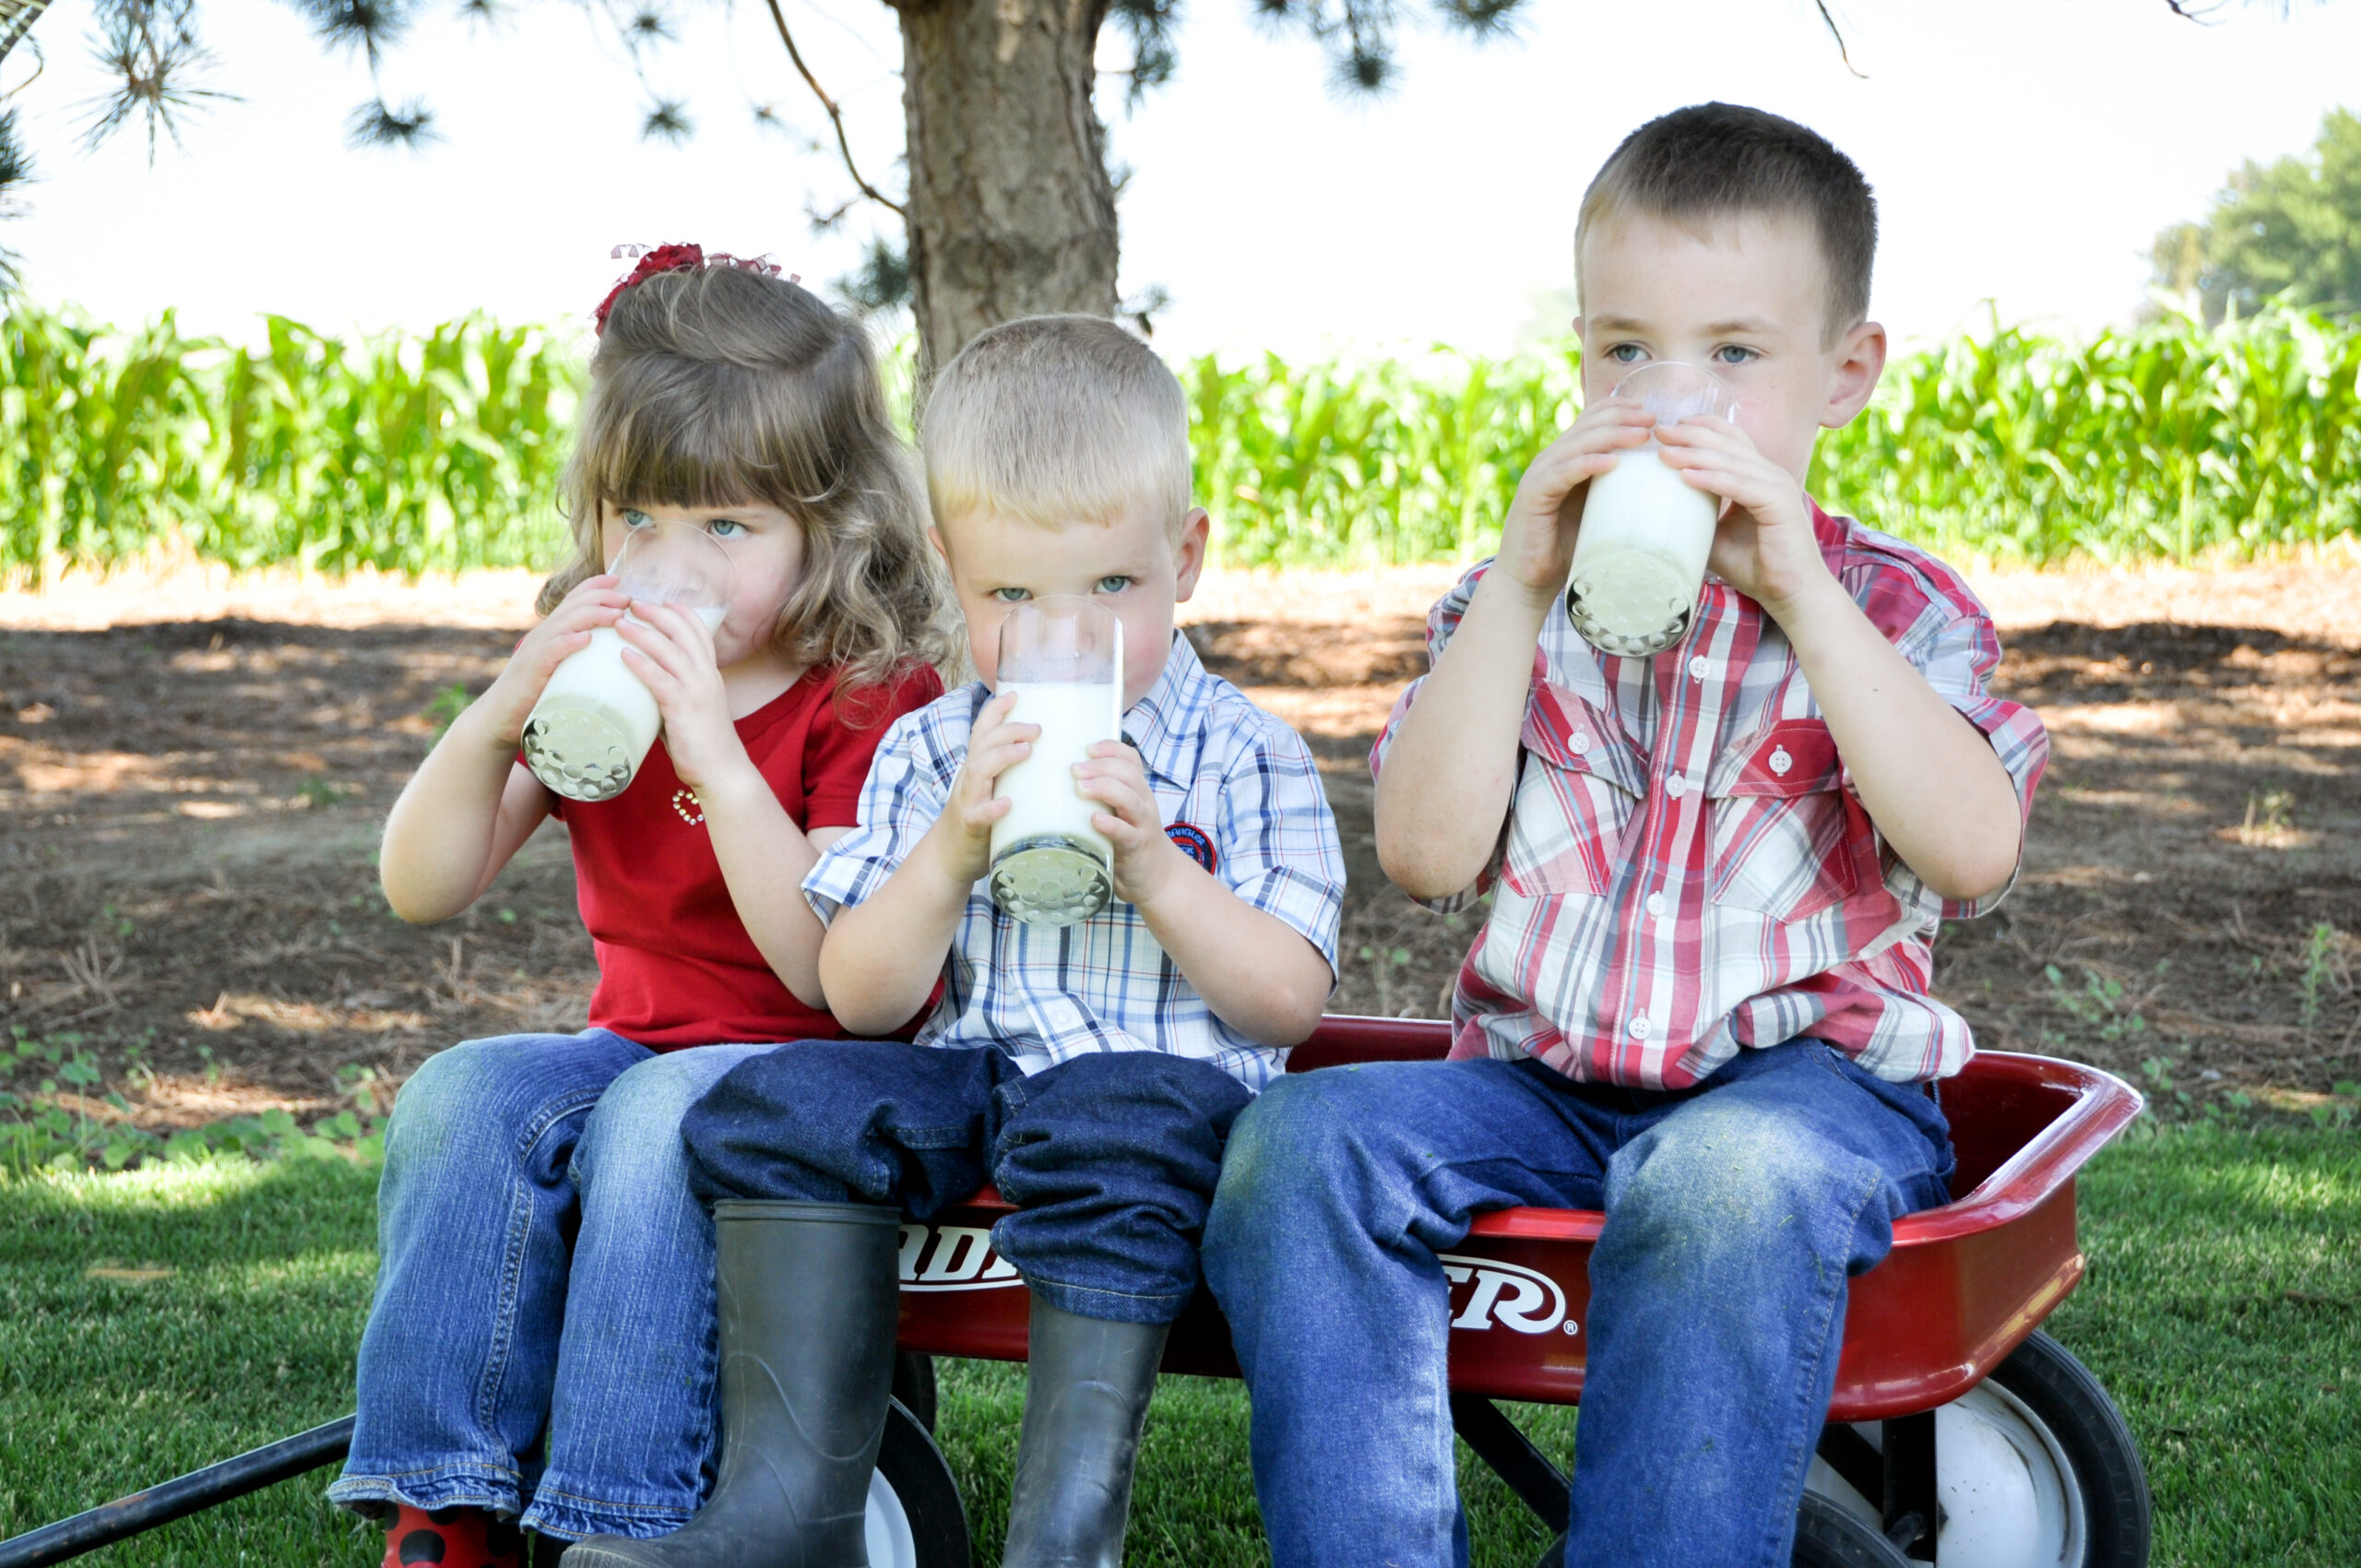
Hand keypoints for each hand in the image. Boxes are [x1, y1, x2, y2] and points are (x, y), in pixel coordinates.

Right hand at [475, 575, 628, 743]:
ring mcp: (536, 650)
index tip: (619, 580)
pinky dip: (569, 642)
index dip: (595, 585)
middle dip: (603, 597)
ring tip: (617, 615)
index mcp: (552, 631)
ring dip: (593, 615)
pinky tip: (586, 639)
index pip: (573, 598)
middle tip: (628, 599)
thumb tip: (612, 656)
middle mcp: (544, 634)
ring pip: (566, 623)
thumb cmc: (536, 696)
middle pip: (574, 605)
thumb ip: (581, 658)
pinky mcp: (532, 670)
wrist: (499, 717)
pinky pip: (551, 651)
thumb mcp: (561, 669)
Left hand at [615, 599, 748, 793]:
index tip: (660, 600)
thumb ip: (672, 695)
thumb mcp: (692, 710)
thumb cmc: (703, 745)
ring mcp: (696, 690)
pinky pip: (659, 678)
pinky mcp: (683, 707)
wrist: (722, 771)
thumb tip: (642, 691)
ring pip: (669, 649)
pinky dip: (641, 663)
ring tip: (619, 624)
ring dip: (642, 633)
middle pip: (682, 631)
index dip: (680, 612)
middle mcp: (706, 675)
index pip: (699, 631)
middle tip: (632, 603)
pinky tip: (623, 655)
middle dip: (656, 613)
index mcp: (710, 674)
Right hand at [922, 692, 1034, 885]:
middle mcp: (970, 778)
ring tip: (1027, 751)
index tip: (1016, 694)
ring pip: (979, 771)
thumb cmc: (980, 819)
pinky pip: (978, 815)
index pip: (983, 731)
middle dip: (1009, 730)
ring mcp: (968, 801)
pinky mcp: (970, 826)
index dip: (996, 710)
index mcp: (977, 767)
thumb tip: (1048, 754)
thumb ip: (1010, 771)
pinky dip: (992, 808)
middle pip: (984, 744)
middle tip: (1038, 728)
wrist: (949, 856)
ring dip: (1002, 757)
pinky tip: (1007, 804)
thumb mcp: (992, 788)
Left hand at [1075, 740, 1187, 906]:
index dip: (1111, 749)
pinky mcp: (1137, 847)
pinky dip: (1111, 825)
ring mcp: (1142, 824)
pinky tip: (1095, 820)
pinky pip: (1127, 833)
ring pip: (1130, 799)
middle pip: (1128, 774)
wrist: (1157, 875)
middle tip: (1074, 768)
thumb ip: (1099, 796)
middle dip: (1101, 767)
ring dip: (1104, 789)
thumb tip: (1056, 781)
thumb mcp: (1119, 811)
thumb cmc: (1128, 839)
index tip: (1087, 747)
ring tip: (1080, 787)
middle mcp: (1143, 802)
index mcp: (1137, 789)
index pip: (1130, 759)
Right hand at [1493, 400, 1657, 603]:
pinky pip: (1564, 472)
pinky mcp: (1533, 495)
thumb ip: (1617, 497)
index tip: (1650, 412)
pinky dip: (1588, 464)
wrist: (1527, 582)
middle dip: (1622, 418)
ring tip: (1641, 435)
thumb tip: (1665, 492)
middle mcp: (1550, 462)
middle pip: (1587, 426)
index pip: (1590, 421)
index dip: (1618, 409)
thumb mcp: (1599, 516)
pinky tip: (1612, 462)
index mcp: (1565, 461)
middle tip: (1653, 420)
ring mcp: (1540, 476)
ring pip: (1578, 444)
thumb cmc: (1566, 552)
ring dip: (1612, 436)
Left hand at [1654, 416, 1835, 619]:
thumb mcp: (1716, 536)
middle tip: (1659, 432)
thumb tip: (1656, 516)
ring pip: (1731, 461)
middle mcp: (1770, 474)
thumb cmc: (1756, 567)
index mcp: (1759, 476)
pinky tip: (1686, 476)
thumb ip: (1696, 518)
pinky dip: (1712, 479)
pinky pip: (1739, 486)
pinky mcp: (1779, 504)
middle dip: (1691, 435)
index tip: (1668, 427)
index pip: (1731, 438)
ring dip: (1695, 455)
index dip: (1701, 427)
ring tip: (1664, 453)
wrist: (1791, 594)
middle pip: (1728, 443)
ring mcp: (1778, 486)